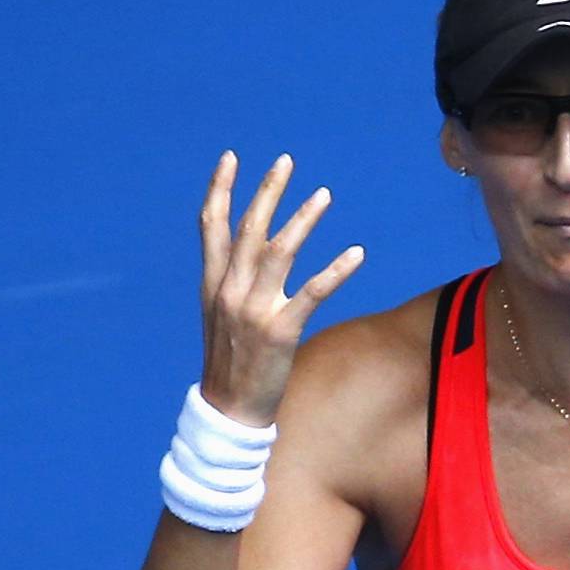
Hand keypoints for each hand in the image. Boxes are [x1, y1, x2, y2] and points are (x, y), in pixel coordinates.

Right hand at [199, 151, 364, 426]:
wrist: (229, 412)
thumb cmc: (232, 364)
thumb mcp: (222, 318)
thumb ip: (233, 283)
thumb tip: (255, 254)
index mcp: (212, 285)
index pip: (211, 227)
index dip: (219, 189)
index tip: (231, 157)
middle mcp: (230, 292)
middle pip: (249, 230)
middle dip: (267, 192)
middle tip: (287, 160)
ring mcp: (254, 311)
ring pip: (279, 252)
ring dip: (303, 220)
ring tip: (325, 195)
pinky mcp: (280, 332)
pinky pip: (313, 292)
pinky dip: (337, 270)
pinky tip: (357, 252)